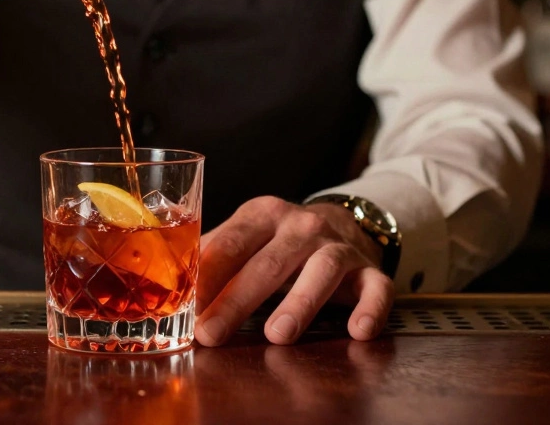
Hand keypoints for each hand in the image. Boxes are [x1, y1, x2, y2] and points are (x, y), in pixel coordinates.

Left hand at [194, 197, 394, 345]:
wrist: (344, 224)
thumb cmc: (280, 240)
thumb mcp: (247, 237)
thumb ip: (214, 257)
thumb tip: (172, 290)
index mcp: (263, 214)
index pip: (230, 245)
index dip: (207, 278)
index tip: (186, 309)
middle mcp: (302, 225)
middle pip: (268, 263)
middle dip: (236, 301)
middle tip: (211, 333)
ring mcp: (339, 247)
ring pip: (322, 272)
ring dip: (299, 304)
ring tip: (277, 335)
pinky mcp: (370, 270)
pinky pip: (377, 288)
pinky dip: (371, 309)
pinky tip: (358, 330)